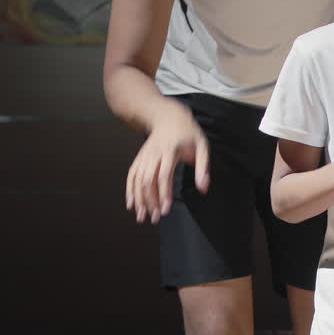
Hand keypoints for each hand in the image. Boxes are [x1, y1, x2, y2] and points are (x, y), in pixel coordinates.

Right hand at [126, 98, 209, 223]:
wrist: (168, 116)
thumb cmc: (187, 133)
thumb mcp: (201, 146)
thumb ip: (202, 168)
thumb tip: (203, 188)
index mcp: (170, 150)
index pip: (163, 175)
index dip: (163, 193)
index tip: (166, 209)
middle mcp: (154, 153)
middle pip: (148, 180)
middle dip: (150, 201)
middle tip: (155, 218)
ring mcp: (144, 155)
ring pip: (137, 179)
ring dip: (139, 199)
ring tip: (142, 216)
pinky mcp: (140, 158)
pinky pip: (131, 175)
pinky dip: (129, 190)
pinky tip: (131, 204)